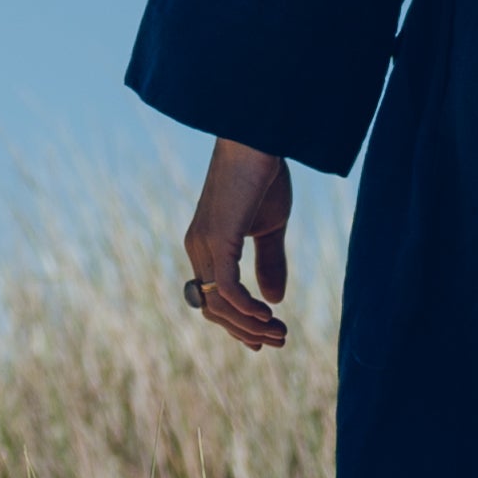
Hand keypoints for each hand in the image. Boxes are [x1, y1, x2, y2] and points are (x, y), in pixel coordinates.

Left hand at [184, 138, 291, 345]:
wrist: (258, 138)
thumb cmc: (263, 175)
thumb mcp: (270, 226)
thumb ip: (269, 261)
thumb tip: (274, 299)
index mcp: (206, 245)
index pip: (213, 298)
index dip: (237, 323)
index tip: (266, 338)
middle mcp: (197, 248)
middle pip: (212, 309)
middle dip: (245, 330)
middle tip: (279, 339)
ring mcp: (204, 244)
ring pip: (219, 304)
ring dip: (250, 324)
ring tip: (280, 332)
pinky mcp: (218, 239)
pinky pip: (227, 289)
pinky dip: (246, 308)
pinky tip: (268, 314)